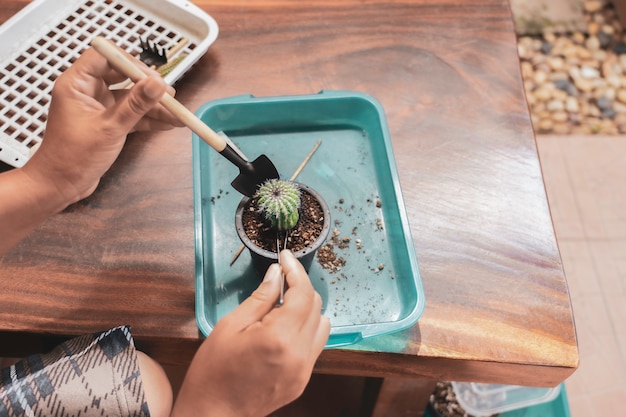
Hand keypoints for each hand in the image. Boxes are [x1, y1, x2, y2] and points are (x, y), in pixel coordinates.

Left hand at [22, 46, 182, 205]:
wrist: (60, 186)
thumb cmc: (72, 158)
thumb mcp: (110, 128)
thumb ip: (136, 105)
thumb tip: (158, 84)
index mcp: (77, 84)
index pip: (106, 57)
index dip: (131, 64)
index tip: (154, 78)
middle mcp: (86, 91)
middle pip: (123, 76)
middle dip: (149, 87)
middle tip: (171, 97)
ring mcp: (97, 106)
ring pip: (131, 98)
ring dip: (153, 107)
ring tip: (178, 116)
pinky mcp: (106, 122)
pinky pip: (131, 114)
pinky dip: (148, 119)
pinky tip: (167, 124)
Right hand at [171, 250, 329, 416]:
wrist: (213, 414)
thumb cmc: (213, 371)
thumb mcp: (230, 326)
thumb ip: (260, 298)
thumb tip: (276, 273)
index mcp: (280, 337)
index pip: (302, 293)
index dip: (295, 270)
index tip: (286, 257)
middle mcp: (300, 354)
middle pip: (315, 306)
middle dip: (300, 287)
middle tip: (279, 278)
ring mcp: (305, 370)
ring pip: (322, 325)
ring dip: (307, 308)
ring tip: (281, 306)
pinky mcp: (303, 380)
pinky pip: (315, 345)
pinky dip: (305, 329)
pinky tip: (284, 328)